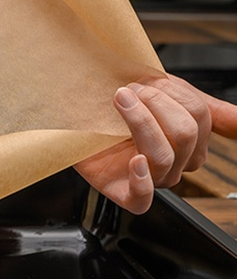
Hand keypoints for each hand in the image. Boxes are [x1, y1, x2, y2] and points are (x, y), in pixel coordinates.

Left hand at [75, 74, 236, 213]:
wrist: (72, 112)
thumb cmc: (117, 105)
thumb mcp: (162, 94)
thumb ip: (205, 107)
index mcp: (190, 142)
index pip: (200, 116)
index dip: (170, 92)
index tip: (146, 80)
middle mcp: (175, 164)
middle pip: (184, 134)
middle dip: (153, 103)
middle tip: (127, 90)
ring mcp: (152, 180)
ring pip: (163, 156)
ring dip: (139, 121)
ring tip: (119, 100)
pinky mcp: (124, 193)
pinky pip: (143, 199)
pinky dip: (141, 179)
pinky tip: (132, 158)